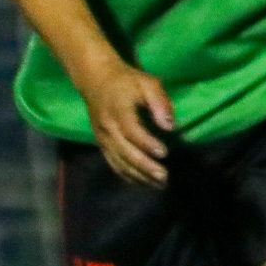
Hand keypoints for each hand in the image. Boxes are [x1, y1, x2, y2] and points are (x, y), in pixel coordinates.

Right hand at [76, 58, 173, 187]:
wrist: (95, 81)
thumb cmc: (127, 81)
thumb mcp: (147, 83)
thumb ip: (159, 102)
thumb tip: (170, 126)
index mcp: (118, 110)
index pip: (131, 131)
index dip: (147, 143)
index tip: (164, 152)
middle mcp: (107, 127)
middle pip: (125, 151)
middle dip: (145, 167)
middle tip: (164, 177)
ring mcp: (102, 138)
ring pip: (119, 162)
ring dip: (139, 176)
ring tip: (159, 184)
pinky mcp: (101, 144)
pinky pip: (113, 164)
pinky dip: (128, 175)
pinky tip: (143, 183)